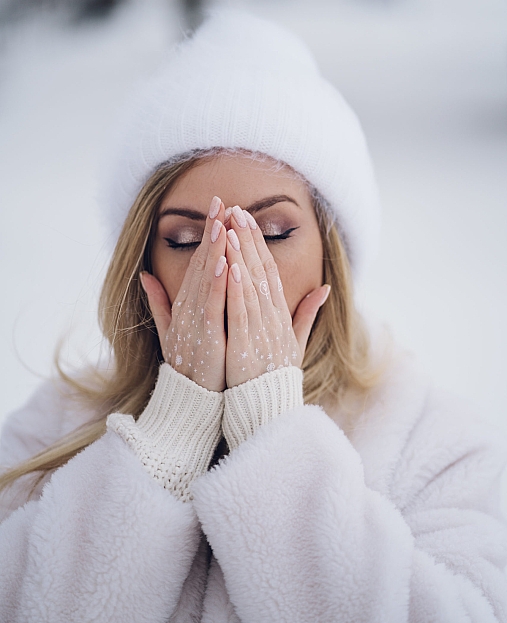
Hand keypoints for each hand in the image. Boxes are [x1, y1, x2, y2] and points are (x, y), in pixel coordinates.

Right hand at [140, 196, 228, 391]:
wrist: (189, 402)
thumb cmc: (188, 365)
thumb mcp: (170, 329)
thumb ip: (158, 301)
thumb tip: (145, 275)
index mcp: (185, 304)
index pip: (197, 262)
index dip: (206, 235)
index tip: (217, 208)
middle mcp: (188, 308)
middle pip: (200, 263)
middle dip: (210, 231)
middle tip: (219, 201)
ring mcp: (195, 321)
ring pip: (205, 279)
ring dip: (214, 250)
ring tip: (222, 222)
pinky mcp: (206, 337)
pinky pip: (212, 305)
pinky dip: (217, 283)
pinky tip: (224, 262)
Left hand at [224, 205, 329, 387]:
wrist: (269, 412)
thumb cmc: (277, 377)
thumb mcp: (295, 342)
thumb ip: (306, 313)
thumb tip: (323, 288)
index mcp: (280, 315)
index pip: (269, 271)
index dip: (257, 243)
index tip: (246, 219)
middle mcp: (273, 319)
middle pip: (260, 271)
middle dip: (247, 239)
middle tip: (236, 210)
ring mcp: (262, 333)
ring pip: (251, 287)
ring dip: (241, 256)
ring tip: (230, 229)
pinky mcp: (248, 349)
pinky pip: (243, 314)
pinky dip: (238, 290)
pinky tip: (231, 268)